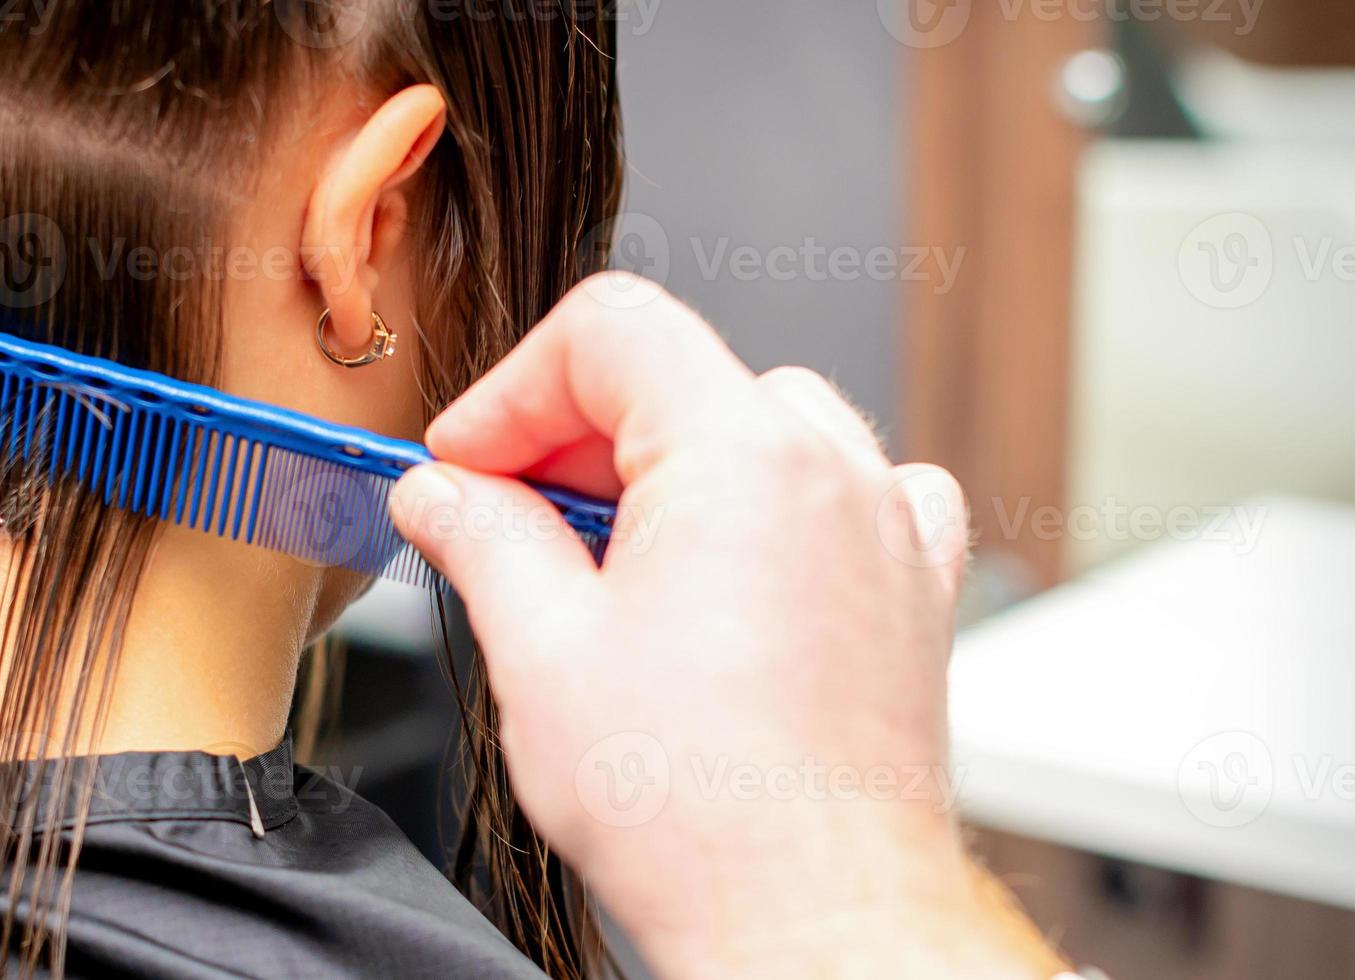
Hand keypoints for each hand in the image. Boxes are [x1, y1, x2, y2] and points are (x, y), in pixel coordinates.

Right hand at [390, 275, 1060, 976]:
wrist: (814, 915)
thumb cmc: (701, 811)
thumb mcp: (541, 651)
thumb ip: (481, 537)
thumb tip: (441, 492)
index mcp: (741, 454)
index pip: (610, 331)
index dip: (513, 389)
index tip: (469, 462)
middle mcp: (833, 472)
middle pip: (681, 376)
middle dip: (577, 436)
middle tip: (507, 517)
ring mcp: (887, 528)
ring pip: (764, 426)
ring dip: (673, 468)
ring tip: (609, 559)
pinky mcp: (913, 589)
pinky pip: (852, 493)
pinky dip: (779, 508)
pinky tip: (727, 576)